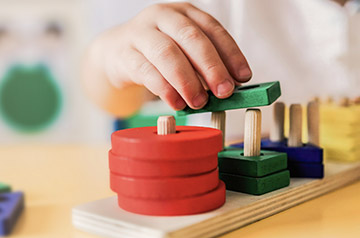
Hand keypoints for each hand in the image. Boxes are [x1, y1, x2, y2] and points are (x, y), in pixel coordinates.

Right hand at [90, 2, 251, 110]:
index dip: (231, 53)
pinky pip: (146, 71)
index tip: (243, 76)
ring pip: (167, 53)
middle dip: (212, 67)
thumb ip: (205, 66)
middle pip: (191, 38)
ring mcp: (141, 33)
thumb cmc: (159, 53)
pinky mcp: (125, 54)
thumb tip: (230, 88)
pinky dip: (165, 90)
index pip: (212, 29)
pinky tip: (177, 103)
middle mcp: (163, 17)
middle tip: (224, 91)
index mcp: (184, 13)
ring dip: (188, 81)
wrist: (116, 53)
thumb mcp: (185, 52)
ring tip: (200, 102)